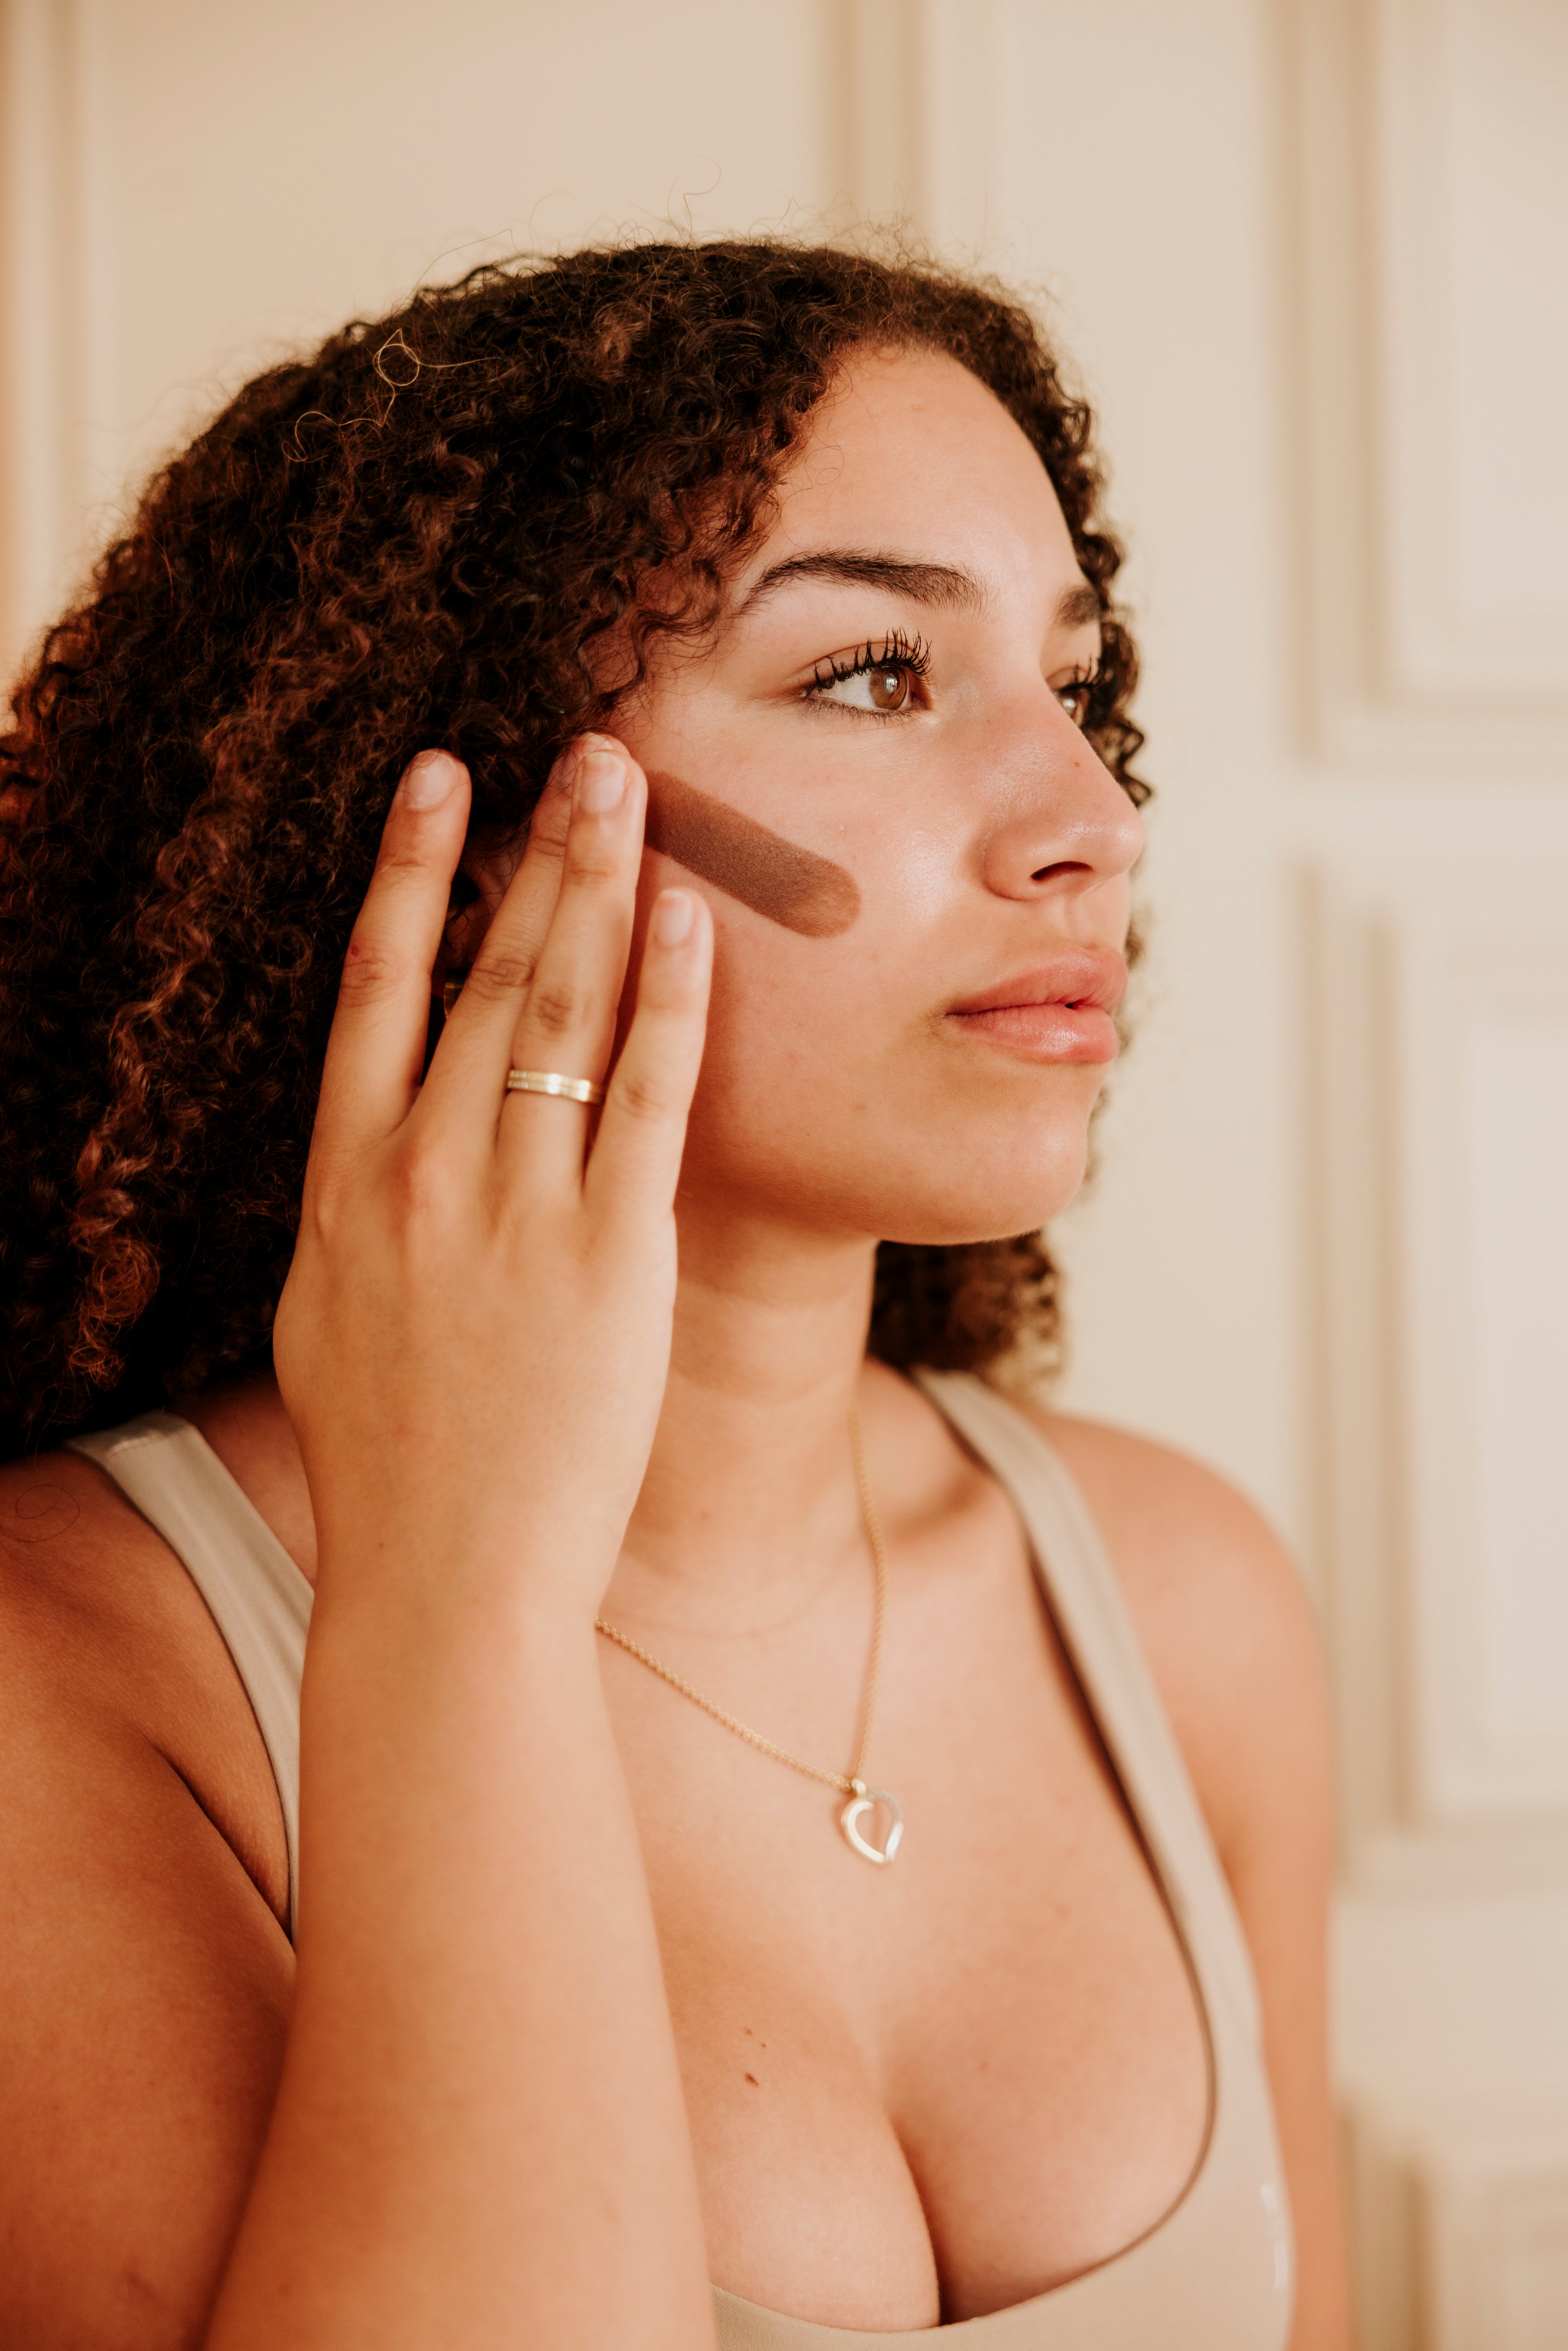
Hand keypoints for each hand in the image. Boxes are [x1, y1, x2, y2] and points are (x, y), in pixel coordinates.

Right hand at [273, 735, 711, 1619]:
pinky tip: (694, 921)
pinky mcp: (610, 1258)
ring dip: (602, 888)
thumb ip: (363, 1213)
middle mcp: (423, 1174)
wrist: (445, 1576)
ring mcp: (515, 1212)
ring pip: (562, 1012)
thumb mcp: (334, 1315)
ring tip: (636, 790)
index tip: (436, 781)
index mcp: (346, 1182)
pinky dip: (671, 1002)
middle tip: (586, 751)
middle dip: (538, 850)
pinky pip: (646, 1101)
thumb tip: (384, 1142)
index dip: (410, 874)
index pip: (374, 988)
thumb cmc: (391, 1457)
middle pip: (486, 975)